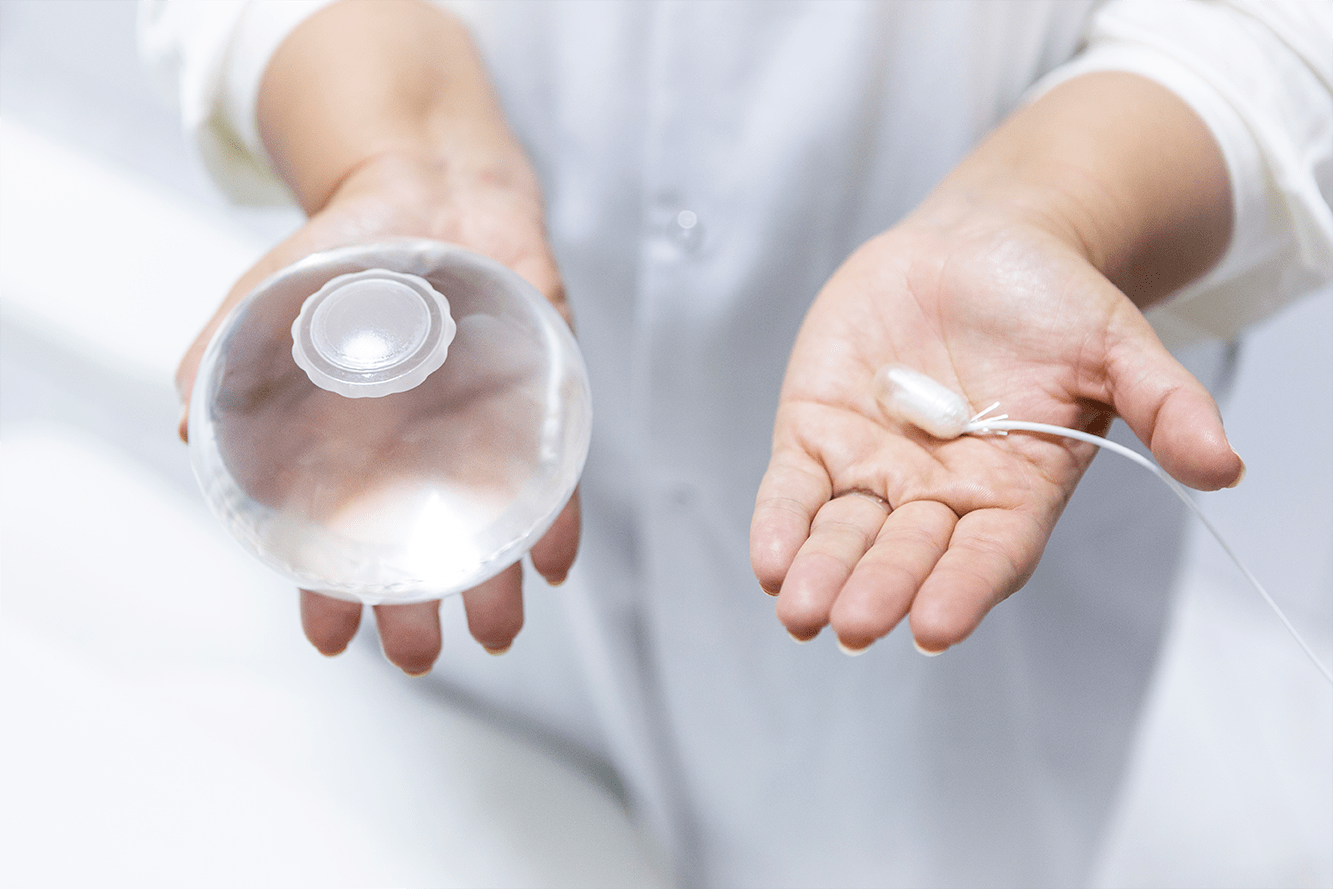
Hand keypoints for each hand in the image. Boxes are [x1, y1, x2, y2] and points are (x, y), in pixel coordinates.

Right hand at [178, 152, 580, 673]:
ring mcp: (485, 426)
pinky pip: (556, 466)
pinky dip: (558, 514)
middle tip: (417, 658)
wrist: (430, 185)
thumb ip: (225, 357)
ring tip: (493, 633)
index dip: (335, 592)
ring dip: (497, 583)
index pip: (345, 536)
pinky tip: (554, 561)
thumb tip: (185, 428)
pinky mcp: (541, 392)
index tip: (331, 640)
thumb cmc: (347, 253)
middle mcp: (426, 449)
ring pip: (495, 522)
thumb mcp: (270, 297)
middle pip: (426, 545)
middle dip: (420, 608)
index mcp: (358, 444)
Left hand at [749, 201, 1241, 654]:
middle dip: (878, 588)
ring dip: (820, 573)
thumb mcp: (1116, 341)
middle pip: (906, 554)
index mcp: (1012, 490)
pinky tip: (768, 562)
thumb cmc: (1051, 299)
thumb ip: (1163, 402)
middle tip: (852, 625)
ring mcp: (873, 467)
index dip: (962, 589)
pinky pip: (793, 489)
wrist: (976, 243)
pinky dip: (779, 524)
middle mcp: (937, 493)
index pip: (986, 555)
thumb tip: (1226, 467)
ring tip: (799, 611)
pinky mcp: (817, 432)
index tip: (935, 626)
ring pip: (842, 533)